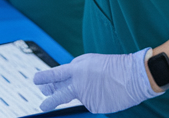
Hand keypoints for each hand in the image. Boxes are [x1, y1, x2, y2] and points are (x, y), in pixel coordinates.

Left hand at [33, 49, 159, 113]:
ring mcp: (85, 97)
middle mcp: (78, 84)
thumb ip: (78, 71)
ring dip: (83, 94)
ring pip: (79, 98)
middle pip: (59, 93)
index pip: (55, 74)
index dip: (45, 77)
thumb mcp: (91, 62)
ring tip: (97, 87)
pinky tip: (107, 92)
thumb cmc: (115, 66)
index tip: (35, 80)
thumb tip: (69, 82)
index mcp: (76, 68)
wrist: (133, 76)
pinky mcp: (93, 106)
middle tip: (42, 103)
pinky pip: (91, 104)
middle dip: (50, 98)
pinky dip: (97, 99)